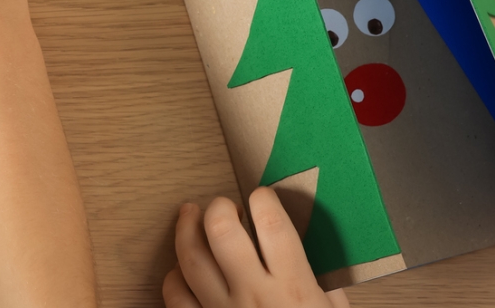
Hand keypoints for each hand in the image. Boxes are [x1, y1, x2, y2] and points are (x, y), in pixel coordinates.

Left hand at [163, 188, 348, 307]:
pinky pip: (175, 298)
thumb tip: (307, 254)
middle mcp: (254, 296)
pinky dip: (173, 277)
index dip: (264, 200)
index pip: (272, 225)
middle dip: (219, 208)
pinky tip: (179, 268)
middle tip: (223, 205)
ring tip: (189, 216)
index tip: (261, 196)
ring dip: (186, 231)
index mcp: (294, 287)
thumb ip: (321, 283)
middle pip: (222, 233)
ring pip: (190, 260)